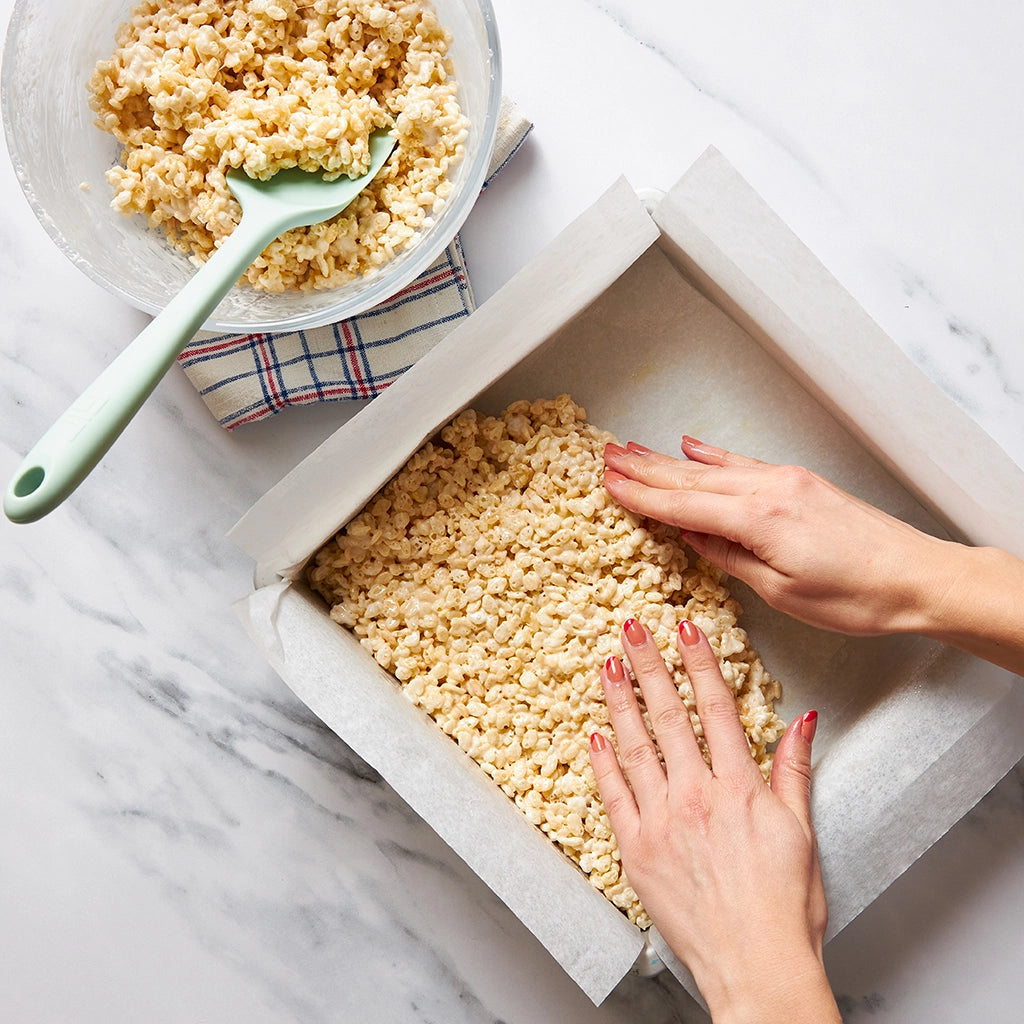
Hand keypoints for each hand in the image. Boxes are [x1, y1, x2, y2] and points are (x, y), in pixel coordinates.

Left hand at [589, 617, 839, 1023]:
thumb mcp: (801, 832)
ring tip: (608, 665)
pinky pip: (613, 796)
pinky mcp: (636, 850)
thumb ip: (794, 770)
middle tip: (631, 627)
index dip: (698, 661)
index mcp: (739, 787)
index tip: (684, 628)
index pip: (715, 706)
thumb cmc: (784, 907)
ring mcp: (661, 821)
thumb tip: (804, 721)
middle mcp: (696, 795)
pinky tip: (595, 734)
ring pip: (635, 745)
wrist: (757, 967)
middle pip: (669, 714)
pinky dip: (603, 762)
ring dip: (620, 700)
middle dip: (649, 664)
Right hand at [603, 437, 963, 637]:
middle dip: (644, 467)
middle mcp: (768, 489)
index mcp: (757, 519)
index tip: (608, 484)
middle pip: (690, 476)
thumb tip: (690, 535)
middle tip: (606, 456)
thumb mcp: (781, 591)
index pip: (683, 504)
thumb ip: (728, 557)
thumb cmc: (855, 596)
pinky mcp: (799, 482)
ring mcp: (785, 480)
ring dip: (669, 459)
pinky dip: (713, 454)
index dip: (641, 495)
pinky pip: (743, 462)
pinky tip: (692, 445)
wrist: (917, 576)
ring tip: (634, 450)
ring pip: (712, 467)